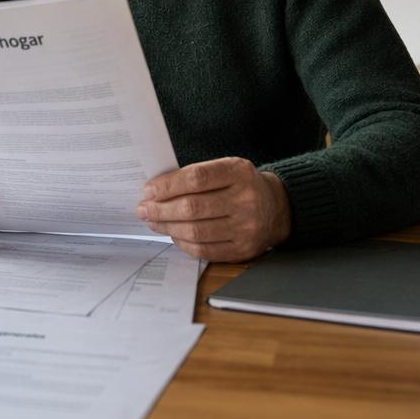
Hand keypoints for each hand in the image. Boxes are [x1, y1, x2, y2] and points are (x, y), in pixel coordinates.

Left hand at [135, 156, 290, 261]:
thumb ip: (196, 175)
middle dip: (161, 209)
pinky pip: (205, 250)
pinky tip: (172, 234)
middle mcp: (245, 200)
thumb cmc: (240, 184)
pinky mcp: (243, 250)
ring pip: (196, 231)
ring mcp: (246, 228)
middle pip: (193, 208)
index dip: (168, 185)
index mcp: (238, 172)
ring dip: (167, 227)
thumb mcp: (226, 168)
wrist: (276, 207)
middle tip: (143, 208)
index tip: (148, 190)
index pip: (196, 178)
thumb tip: (157, 189)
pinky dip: (183, 243)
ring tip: (153, 221)